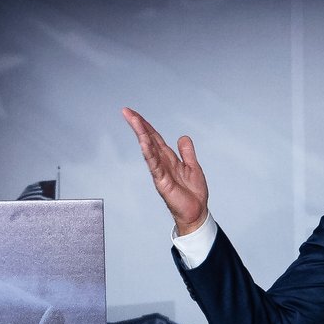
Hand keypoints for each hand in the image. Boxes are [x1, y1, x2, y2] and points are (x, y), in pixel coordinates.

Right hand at [123, 109, 211, 237]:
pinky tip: (144, 142)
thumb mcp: (193, 167)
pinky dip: (149, 153)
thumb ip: (187, 153)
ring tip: (133, 120)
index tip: (133, 113)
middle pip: (149, 139)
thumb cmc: (193, 194)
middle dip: (138, 125)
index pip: (155, 138)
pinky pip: (154, 165)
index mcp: (169, 158)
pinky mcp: (162, 181)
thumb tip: (182, 137)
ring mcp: (160, 172)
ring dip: (141, 134)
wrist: (196, 213)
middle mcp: (162, 163)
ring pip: (149, 149)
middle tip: (126, 111)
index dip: (146, 125)